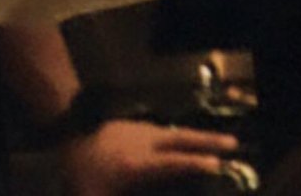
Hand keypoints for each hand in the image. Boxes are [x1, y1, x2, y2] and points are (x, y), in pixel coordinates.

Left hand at [60, 118, 242, 193]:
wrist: (67, 134)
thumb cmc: (81, 174)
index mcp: (138, 165)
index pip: (172, 163)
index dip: (194, 164)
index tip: (216, 165)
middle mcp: (147, 145)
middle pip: (183, 141)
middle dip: (209, 142)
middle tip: (233, 145)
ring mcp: (144, 133)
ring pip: (177, 133)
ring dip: (199, 137)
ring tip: (221, 142)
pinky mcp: (139, 127)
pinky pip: (166, 132)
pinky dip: (181, 137)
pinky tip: (185, 142)